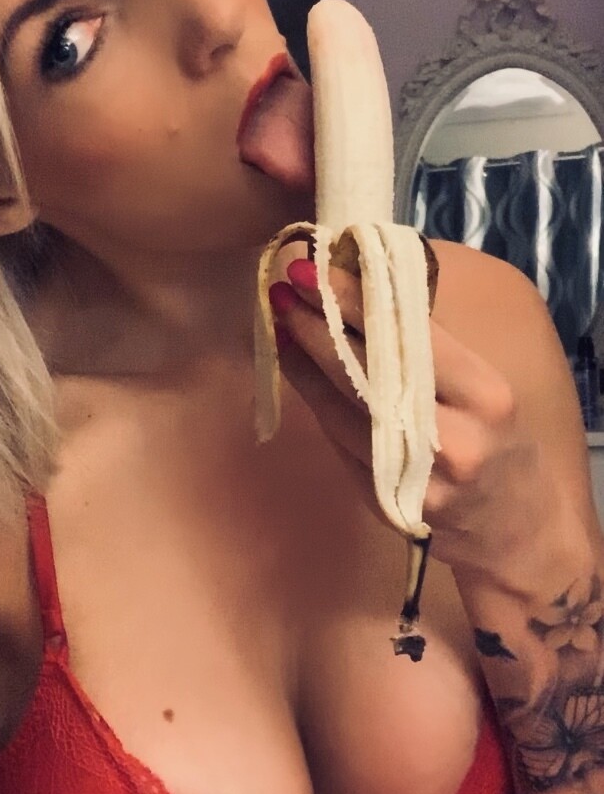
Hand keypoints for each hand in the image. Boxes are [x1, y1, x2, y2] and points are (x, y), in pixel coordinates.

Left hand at [269, 257, 556, 589]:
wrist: (512, 526)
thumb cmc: (497, 438)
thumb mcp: (484, 386)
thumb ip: (428, 345)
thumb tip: (357, 287)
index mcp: (486, 396)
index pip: (410, 337)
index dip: (356, 300)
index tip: (316, 267)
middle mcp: (452, 440)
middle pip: (369, 374)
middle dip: (320, 326)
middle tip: (285, 286)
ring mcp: (415, 479)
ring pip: (344, 412)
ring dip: (303, 362)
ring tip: (280, 321)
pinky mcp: (385, 503)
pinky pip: (340, 443)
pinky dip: (314, 401)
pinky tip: (295, 369)